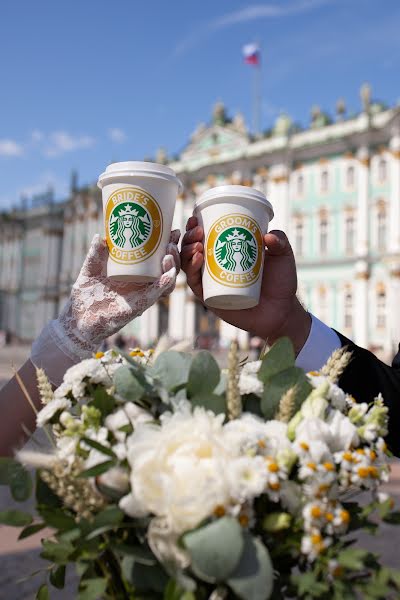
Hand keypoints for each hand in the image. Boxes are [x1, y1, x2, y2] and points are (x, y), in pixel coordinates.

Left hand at [31, 231, 179, 379]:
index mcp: (134, 274)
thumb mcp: (90, 269)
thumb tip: (101, 236)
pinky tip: (169, 273)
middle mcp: (142, 284)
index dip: (166, 245)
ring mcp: (143, 295)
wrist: (78, 320)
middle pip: (167, 268)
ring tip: (170, 253)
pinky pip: (157, 294)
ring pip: (167, 280)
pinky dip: (165, 283)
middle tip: (172, 239)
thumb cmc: (85, 297)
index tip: (171, 230)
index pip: (156, 258)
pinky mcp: (140, 306)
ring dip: (173, 266)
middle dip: (174, 252)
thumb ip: (95, 254)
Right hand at [181, 217, 309, 352]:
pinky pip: (195, 283)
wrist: (282, 310)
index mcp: (226, 253)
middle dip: (189, 237)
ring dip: (187, 251)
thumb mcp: (283, 256)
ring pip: (189, 264)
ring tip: (198, 245)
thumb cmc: (281, 282)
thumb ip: (280, 241)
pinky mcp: (209, 299)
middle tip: (198, 230)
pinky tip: (198, 259)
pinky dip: (191, 270)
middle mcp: (214, 267)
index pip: (205, 236)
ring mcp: (210, 283)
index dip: (196, 226)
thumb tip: (268, 236)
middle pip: (192, 249)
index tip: (196, 216)